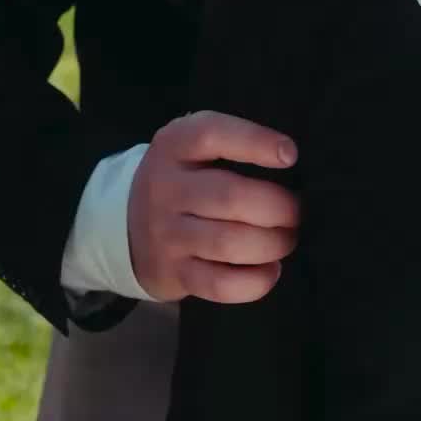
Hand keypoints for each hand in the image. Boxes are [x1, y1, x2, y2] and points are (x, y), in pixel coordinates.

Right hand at [127, 111, 299, 303]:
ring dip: (273, 244)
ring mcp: (167, 234)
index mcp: (172, 146)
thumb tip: (290, 158)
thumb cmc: (179, 180)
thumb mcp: (189, 148)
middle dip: (280, 208)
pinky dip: (256, 281)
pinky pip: (222, 285)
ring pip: (230, 243)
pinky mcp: (175, 273)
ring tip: (286, 239)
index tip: (290, 155)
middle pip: (231, 197)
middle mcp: (166, 189)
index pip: (210, 134)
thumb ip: (230, 144)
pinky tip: (270, 270)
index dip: (254, 142)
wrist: (124, 225)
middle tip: (296, 212)